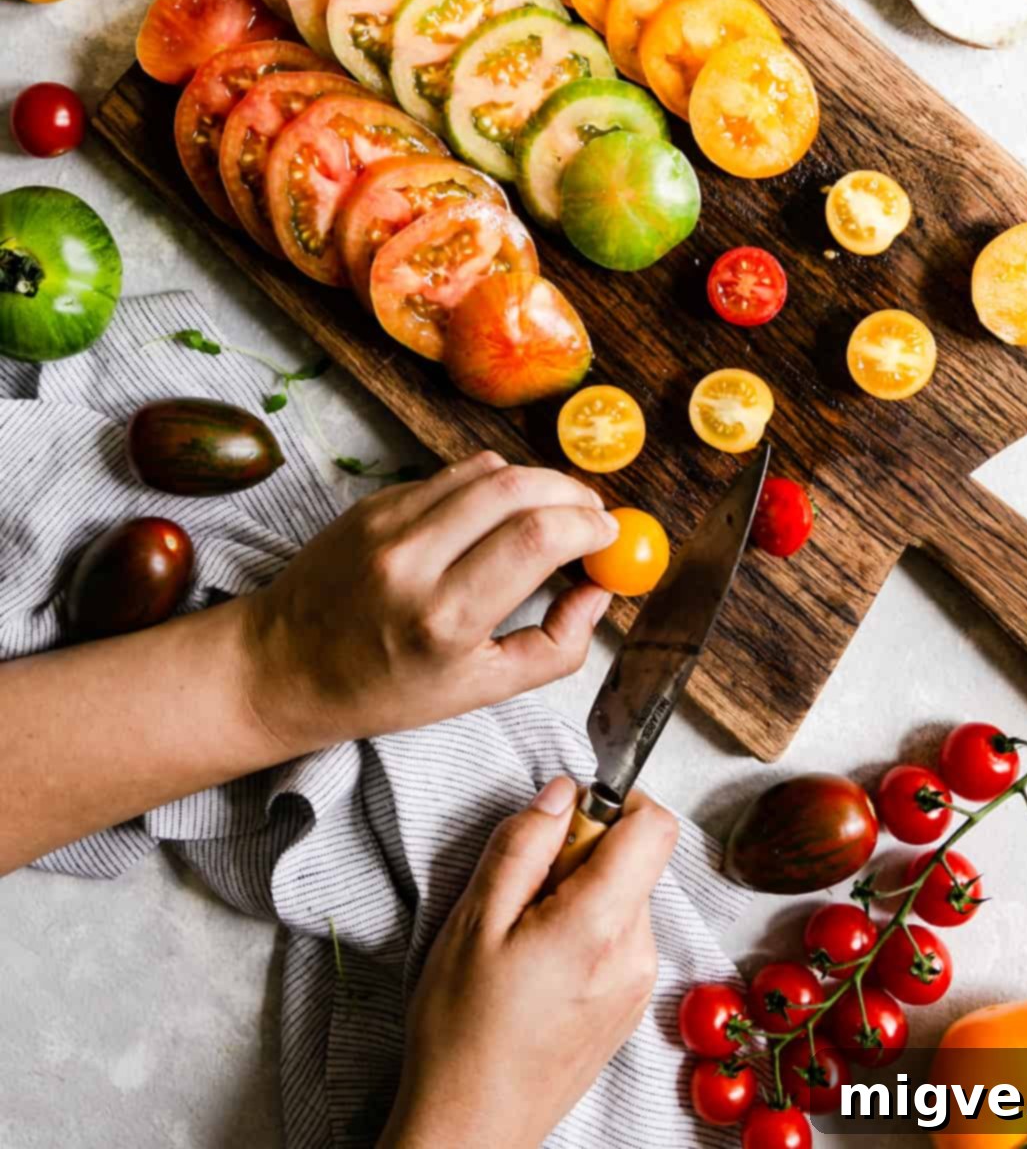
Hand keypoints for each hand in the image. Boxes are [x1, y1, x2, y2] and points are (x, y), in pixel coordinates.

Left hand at [240, 452, 617, 757]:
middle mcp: (412, 561)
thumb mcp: (479, 691)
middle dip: (571, 494)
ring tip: (552, 512)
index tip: (608, 537)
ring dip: (535, 482)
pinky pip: (450, 475)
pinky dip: (489, 486)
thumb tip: (599, 593)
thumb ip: (555, 647)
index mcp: (443, 620)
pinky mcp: (372, 501)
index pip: (536, 538)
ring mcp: (386, 523)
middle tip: (592, 516)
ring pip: (487, 469)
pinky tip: (495, 516)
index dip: (588, 526)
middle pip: (518, 488)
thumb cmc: (383, 689)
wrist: (282, 666)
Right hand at [383, 776, 679, 1148]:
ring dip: (582, 893)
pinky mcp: (629, 1005)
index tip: (566, 821)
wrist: (471, 1126)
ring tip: (526, 936)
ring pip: (625, 896)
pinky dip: (586, 929)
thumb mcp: (476, 920)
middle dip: (583, 855)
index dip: (613, 804)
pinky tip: (540, 964)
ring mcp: (637, 984)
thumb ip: (525, 843)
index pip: (654, 826)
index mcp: (601, 925)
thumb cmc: (462, 1030)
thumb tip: (564, 791)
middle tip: (523, 893)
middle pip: (634, 859)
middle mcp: (636, 954)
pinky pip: (621, 936)